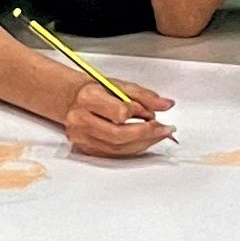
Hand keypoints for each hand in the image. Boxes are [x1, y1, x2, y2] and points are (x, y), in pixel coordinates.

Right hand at [61, 79, 175, 157]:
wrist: (74, 99)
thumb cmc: (97, 91)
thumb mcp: (120, 86)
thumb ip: (144, 95)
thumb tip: (166, 104)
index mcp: (88, 97)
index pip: (119, 112)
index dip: (139, 113)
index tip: (150, 112)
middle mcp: (80, 118)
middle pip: (119, 135)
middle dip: (147, 134)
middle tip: (165, 129)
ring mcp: (81, 136)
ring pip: (118, 148)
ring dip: (143, 143)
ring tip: (157, 135)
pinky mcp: (85, 148)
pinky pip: (114, 154)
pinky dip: (132, 148)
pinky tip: (143, 141)